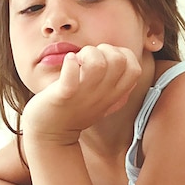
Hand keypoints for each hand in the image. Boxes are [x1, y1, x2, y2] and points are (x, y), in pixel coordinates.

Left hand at [23, 44, 140, 144]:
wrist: (49, 135)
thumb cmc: (73, 110)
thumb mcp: (101, 98)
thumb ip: (113, 82)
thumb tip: (123, 59)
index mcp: (113, 94)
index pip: (134, 67)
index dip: (122, 54)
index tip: (104, 59)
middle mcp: (102, 95)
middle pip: (119, 60)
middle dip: (103, 50)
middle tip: (86, 59)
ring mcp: (83, 95)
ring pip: (98, 63)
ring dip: (86, 54)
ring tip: (76, 61)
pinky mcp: (63, 95)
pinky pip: (71, 76)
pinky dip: (69, 63)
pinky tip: (67, 60)